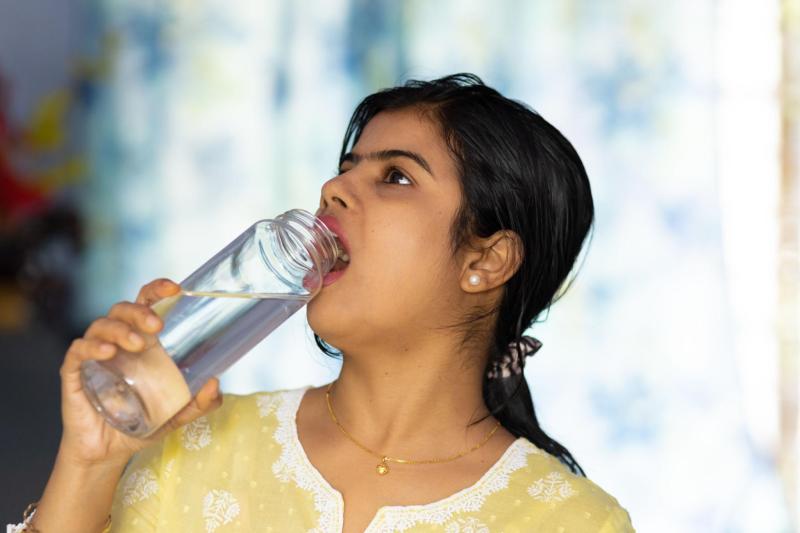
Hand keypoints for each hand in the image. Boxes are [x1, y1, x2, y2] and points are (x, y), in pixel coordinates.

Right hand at [57, 278, 222, 467]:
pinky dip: (92, 347)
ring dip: (120, 330)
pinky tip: (107, 353)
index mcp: (142, 342)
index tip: (176, 288)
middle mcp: (117, 342)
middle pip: (122, 309)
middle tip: (157, 326)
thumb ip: (199, 402)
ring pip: (101, 325)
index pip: (145, 304)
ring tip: (137, 345)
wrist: (108, 453)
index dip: (157, 290)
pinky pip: (78, 350)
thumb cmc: (141, 423)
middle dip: (140, 311)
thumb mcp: (177, 414)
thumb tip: (216, 384)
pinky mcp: (74, 373)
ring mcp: (94, 356)